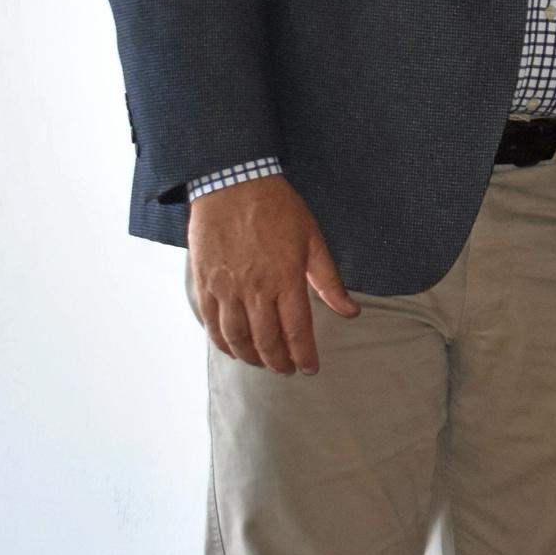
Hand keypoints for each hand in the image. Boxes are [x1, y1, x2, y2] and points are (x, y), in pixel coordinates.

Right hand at [187, 175, 357, 374]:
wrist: (233, 184)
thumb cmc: (278, 208)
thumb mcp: (312, 239)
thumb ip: (329, 280)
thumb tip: (350, 310)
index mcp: (285, 279)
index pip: (297, 331)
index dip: (304, 355)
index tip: (311, 368)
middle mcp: (254, 290)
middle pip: (266, 341)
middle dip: (279, 362)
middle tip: (288, 370)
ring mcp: (226, 289)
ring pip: (238, 339)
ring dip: (252, 358)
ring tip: (264, 364)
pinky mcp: (205, 284)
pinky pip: (212, 325)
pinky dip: (224, 344)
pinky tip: (235, 350)